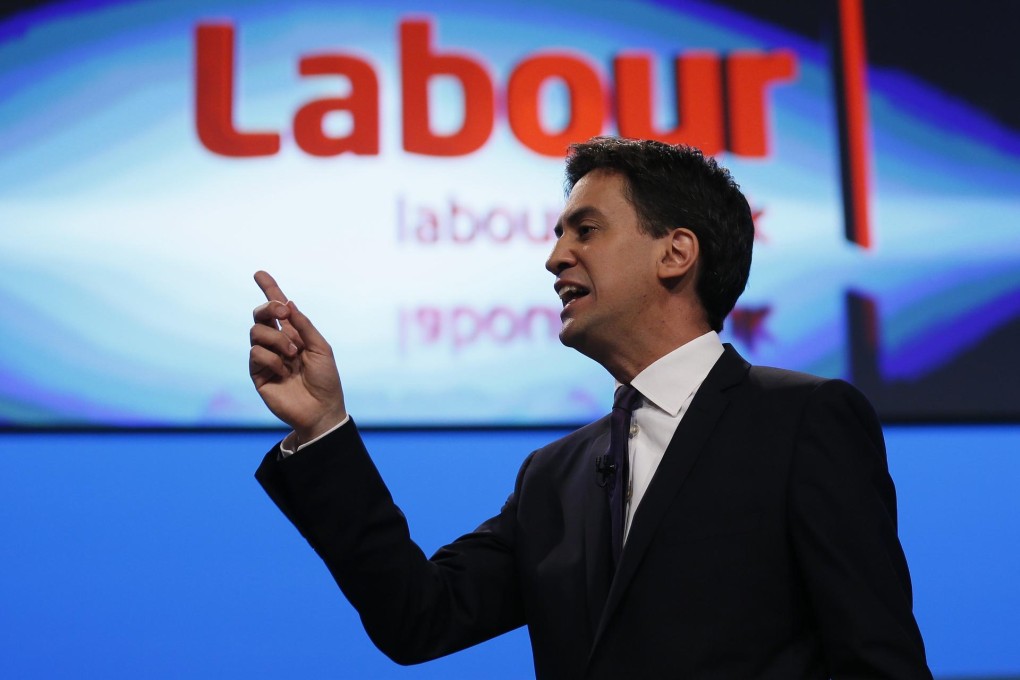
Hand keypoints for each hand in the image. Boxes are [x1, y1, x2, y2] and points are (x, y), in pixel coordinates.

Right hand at [249, 270, 346, 442]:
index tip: (259, 273)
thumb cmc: (326, 379)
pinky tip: (284, 371)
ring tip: (293, 355)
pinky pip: (256, 353)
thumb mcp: (321, 348)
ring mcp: (266, 357)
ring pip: (256, 332)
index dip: (269, 289)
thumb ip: (304, 326)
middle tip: (284, 313)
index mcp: (294, 334)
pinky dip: (272, 358)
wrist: (321, 409)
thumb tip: (289, 302)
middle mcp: (277, 343)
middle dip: (269, 307)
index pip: (277, 309)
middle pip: (261, 315)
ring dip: (277, 339)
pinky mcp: (257, 373)